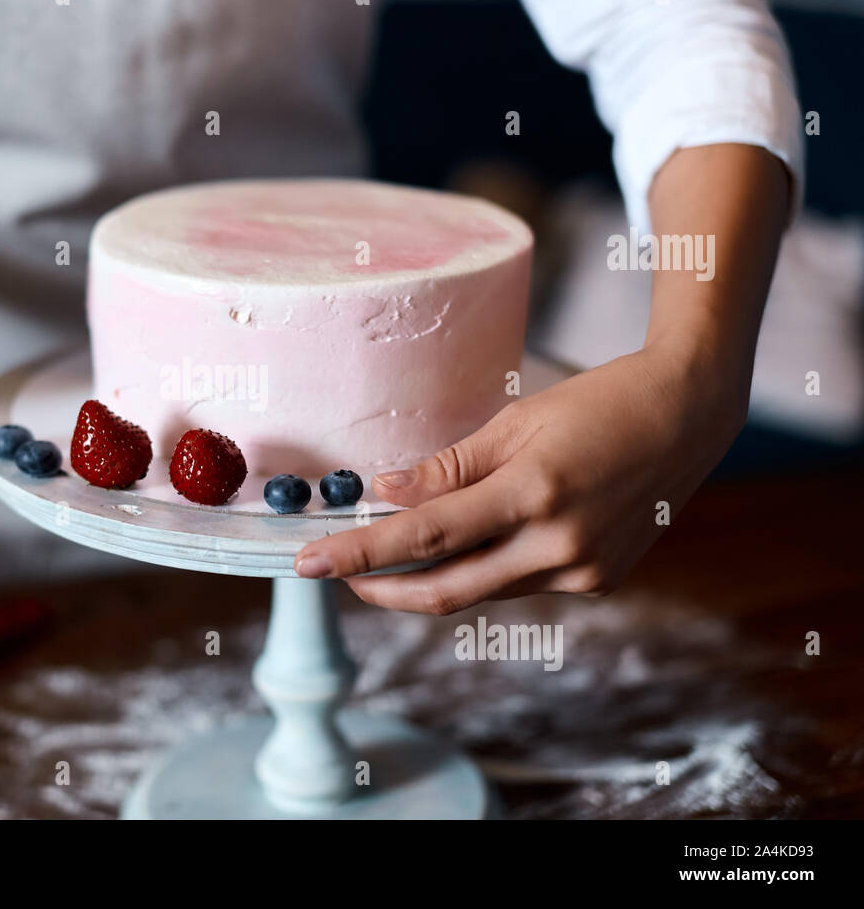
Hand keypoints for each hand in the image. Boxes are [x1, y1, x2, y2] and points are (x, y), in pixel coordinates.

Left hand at [293, 342, 746, 613]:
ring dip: (428, 579)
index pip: (425, 537)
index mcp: (534, 493)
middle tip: (336, 570)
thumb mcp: (515, 423)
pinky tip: (470, 543)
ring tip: (390, 554)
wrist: (686, 417)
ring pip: (480, 591)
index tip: (309, 560)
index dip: (360, 552)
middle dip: (380, 587)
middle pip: (445, 589)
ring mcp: (583, 573)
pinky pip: (516, 585)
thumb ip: (448, 469)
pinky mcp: (597, 584)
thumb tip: (384, 494)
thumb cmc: (596, 405)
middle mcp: (559, 546)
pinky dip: (480, 569)